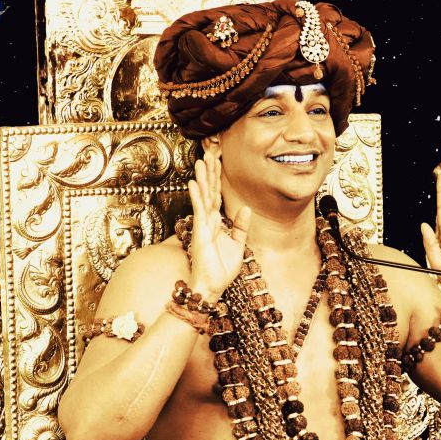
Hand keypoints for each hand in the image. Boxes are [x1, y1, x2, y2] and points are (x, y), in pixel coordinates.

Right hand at [186, 152, 250, 300]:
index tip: (218, 162)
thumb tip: (246, 208)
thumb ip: (240, 226)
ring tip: (201, 161)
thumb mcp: (238, 244)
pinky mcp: (200, 232)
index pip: (217, 196)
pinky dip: (197, 196)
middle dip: (210, 172)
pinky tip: (194, 183)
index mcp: (216, 223)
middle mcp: (208, 221)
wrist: (212, 286)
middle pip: (210, 191)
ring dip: (203, 179)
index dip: (218, 179)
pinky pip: (199, 210)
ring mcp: (203, 225)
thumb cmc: (221, 269)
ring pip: (204, 196)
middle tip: (210, 153)